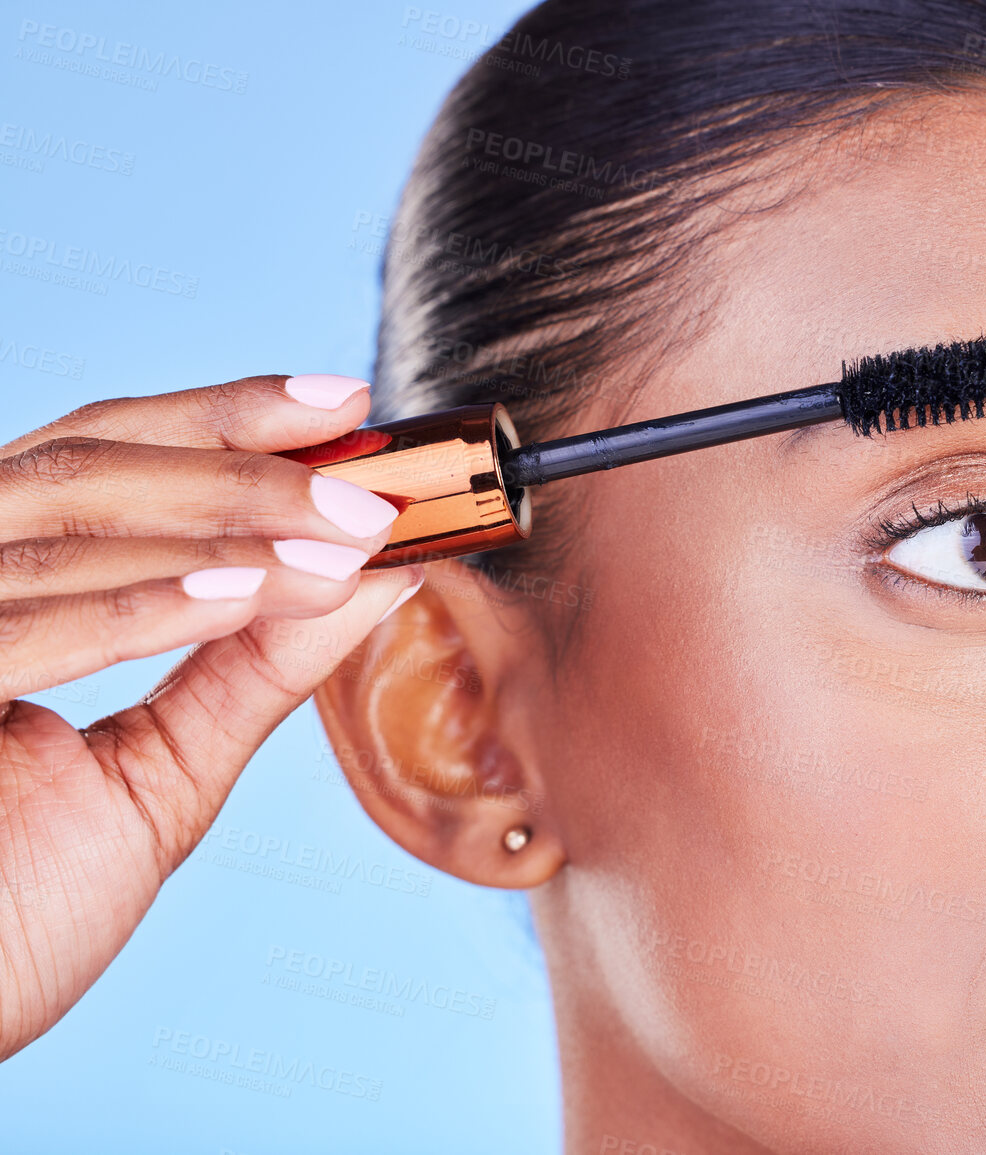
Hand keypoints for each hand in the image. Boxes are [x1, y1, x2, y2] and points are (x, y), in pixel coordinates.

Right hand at [0, 374, 422, 1059]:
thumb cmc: (15, 910)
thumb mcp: (158, 772)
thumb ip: (252, 669)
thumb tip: (377, 571)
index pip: (102, 454)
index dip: (222, 416)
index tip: (345, 404)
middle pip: (83, 464)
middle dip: (244, 469)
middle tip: (372, 489)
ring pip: (61, 524)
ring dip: (222, 528)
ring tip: (345, 540)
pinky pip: (17, 630)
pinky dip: (137, 607)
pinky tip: (245, 596)